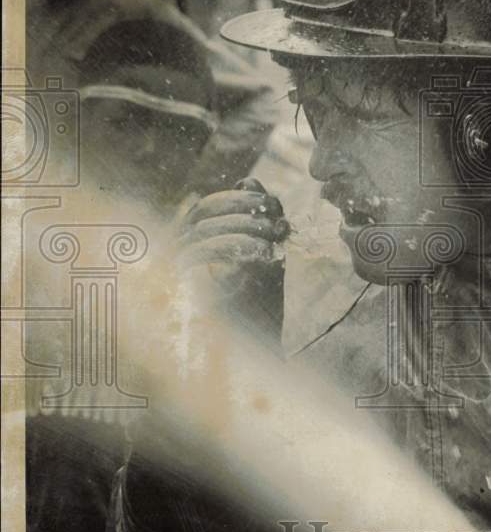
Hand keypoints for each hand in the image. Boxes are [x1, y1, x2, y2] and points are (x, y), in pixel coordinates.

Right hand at [179, 178, 288, 338]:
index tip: (273, 204)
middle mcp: (175, 257)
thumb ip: (259, 219)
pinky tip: (264, 255)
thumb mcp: (266, 252)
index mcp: (193, 245)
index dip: (240, 198)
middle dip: (244, 211)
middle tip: (278, 223)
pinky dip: (235, 249)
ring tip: (274, 242)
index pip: (207, 206)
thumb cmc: (260, 305)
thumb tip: (250, 179)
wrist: (258, 352)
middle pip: (202, 212)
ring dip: (244, 230)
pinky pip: (200, 256)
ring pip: (201, 231)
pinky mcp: (177, 291)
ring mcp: (171, 273)